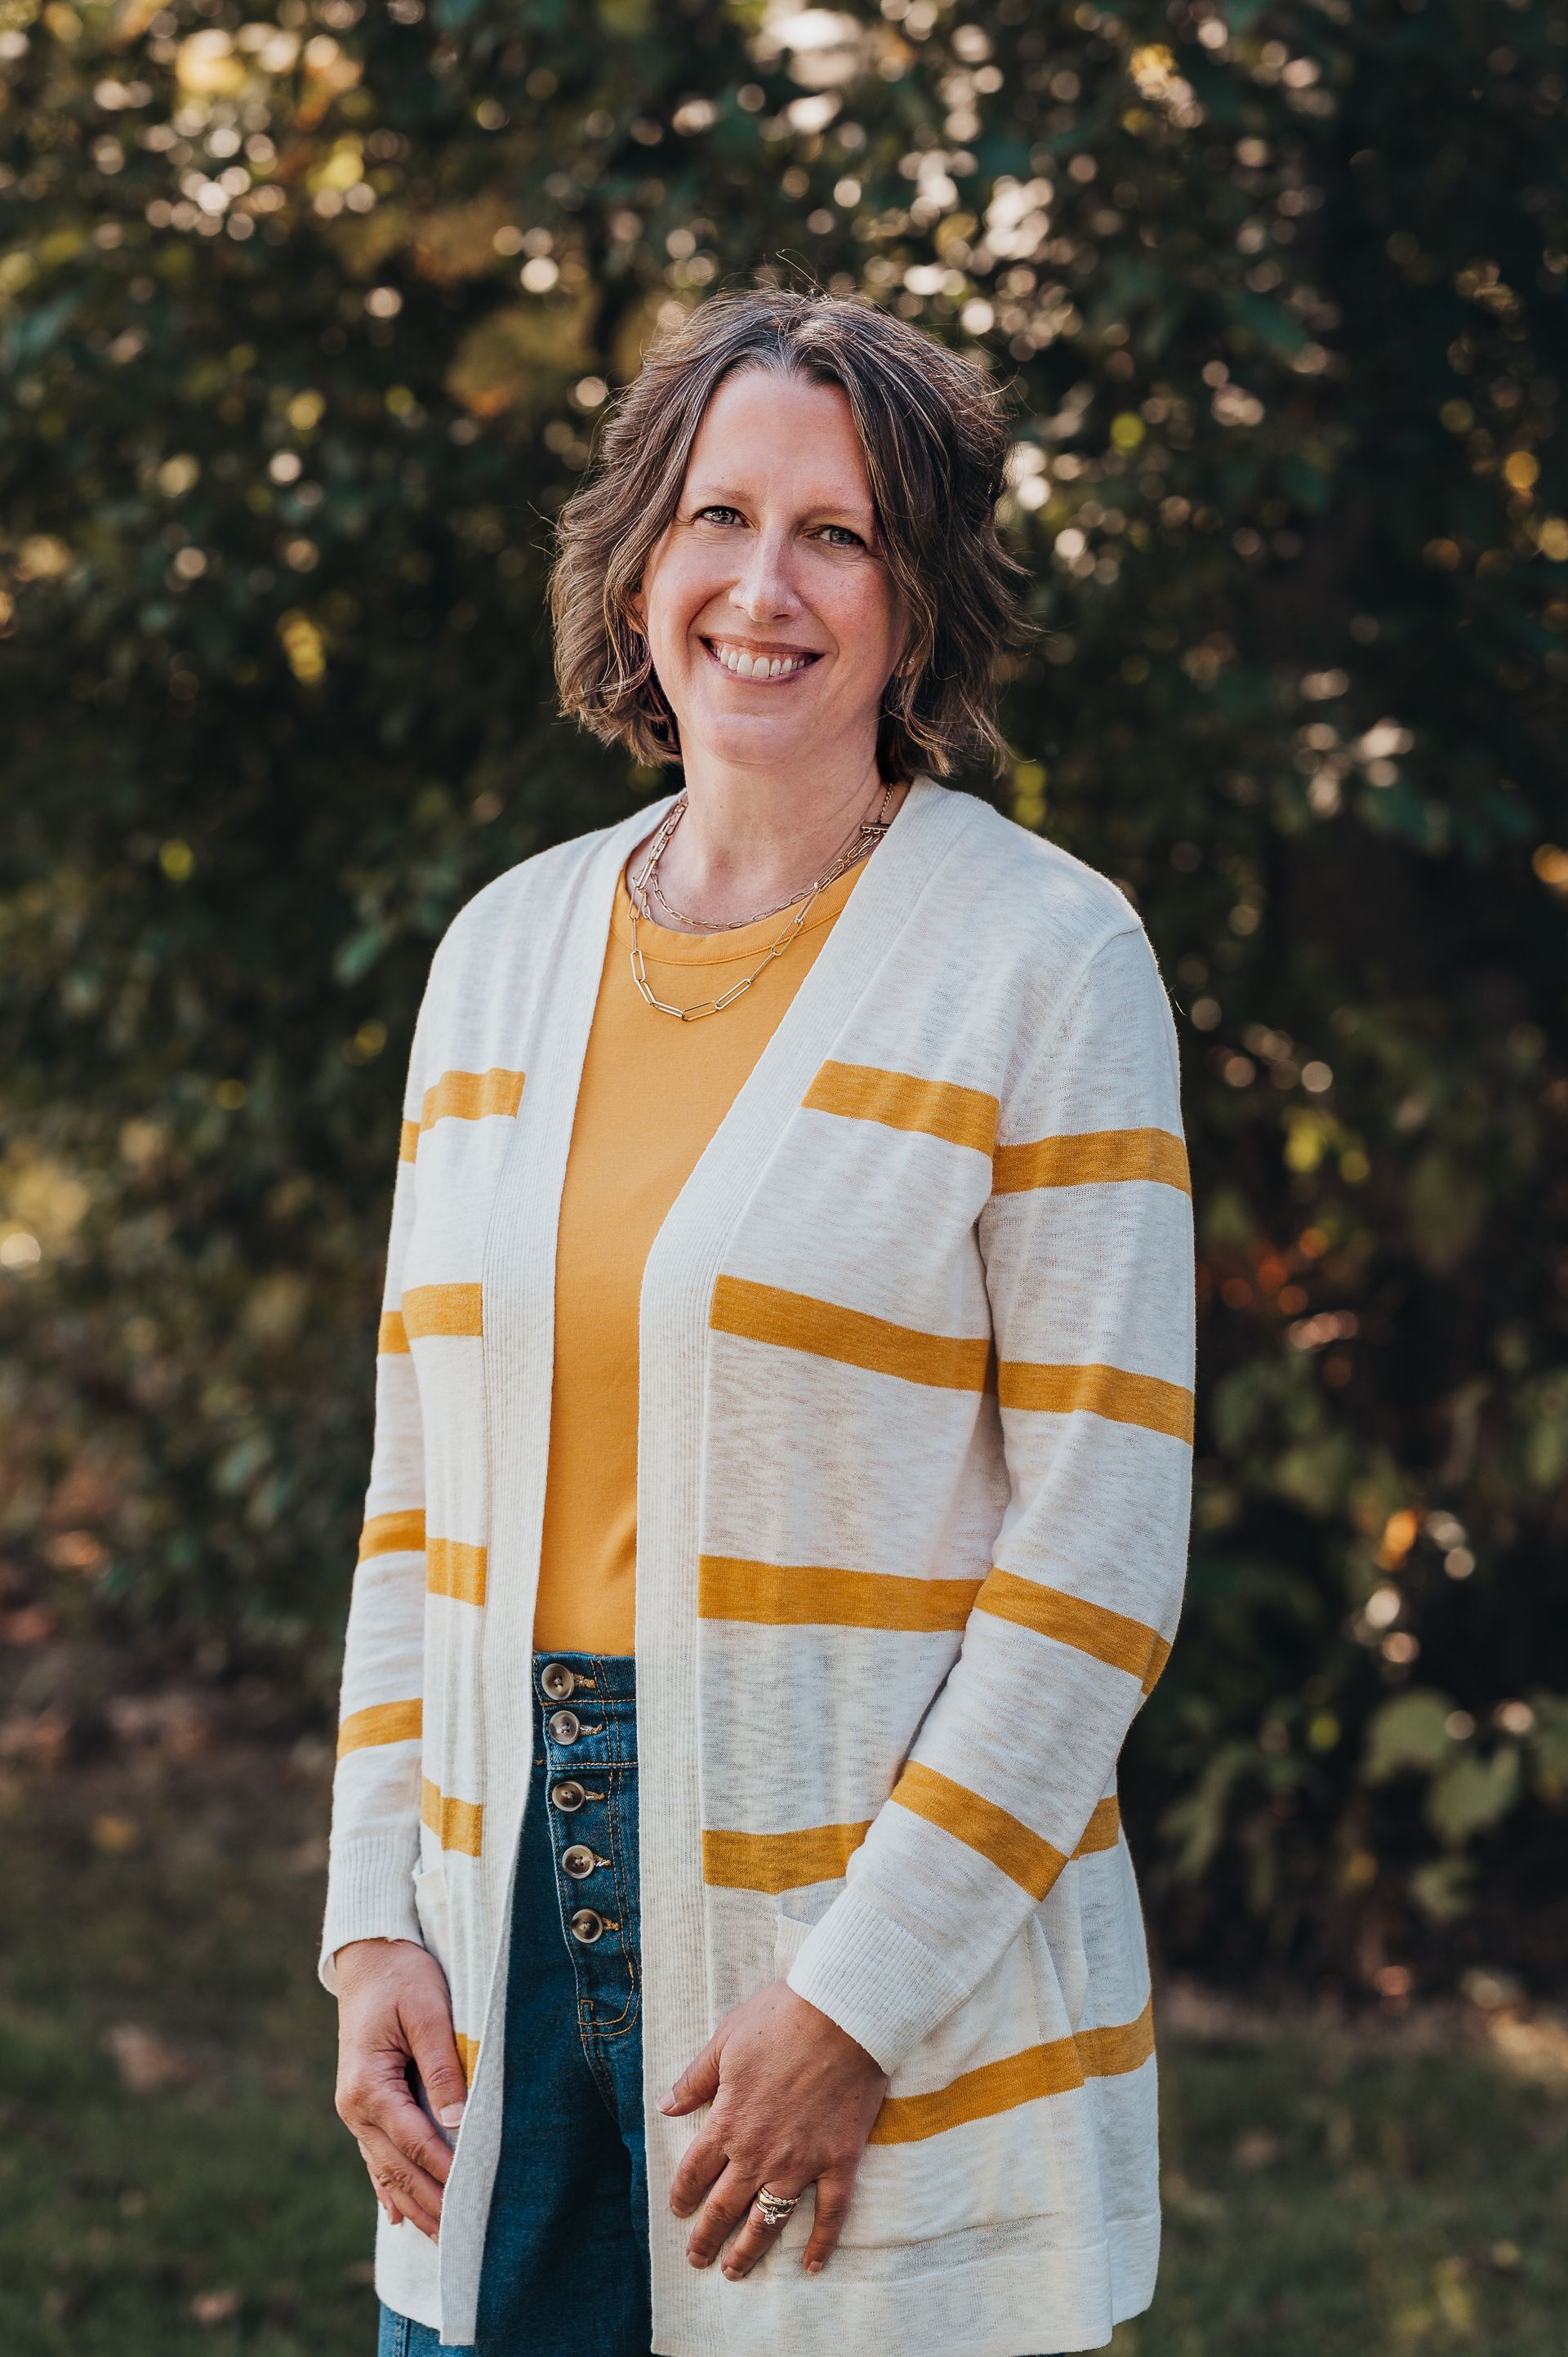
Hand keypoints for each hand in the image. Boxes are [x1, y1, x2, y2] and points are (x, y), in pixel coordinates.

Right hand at [334, 1937, 467, 2240]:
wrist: (369, 1958)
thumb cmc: (402, 1977)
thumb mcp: (427, 2011)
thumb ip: (442, 2065)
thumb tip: (456, 2120)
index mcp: (367, 2085)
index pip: (412, 2139)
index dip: (442, 2169)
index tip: (470, 2195)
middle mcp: (354, 2106)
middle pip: (397, 2166)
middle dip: (430, 2203)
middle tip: (460, 2239)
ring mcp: (354, 2109)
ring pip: (385, 2169)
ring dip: (412, 2204)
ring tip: (439, 2240)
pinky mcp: (363, 2104)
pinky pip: (375, 2156)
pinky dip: (387, 2188)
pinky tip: (396, 2216)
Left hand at [660, 1980, 886, 2278]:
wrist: (843, 2016)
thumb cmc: (781, 2019)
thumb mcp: (725, 2041)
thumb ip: (694, 2080)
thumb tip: (663, 2106)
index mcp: (728, 2122)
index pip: (695, 2172)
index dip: (683, 2195)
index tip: (678, 2211)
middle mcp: (759, 2153)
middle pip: (725, 2206)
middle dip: (706, 2237)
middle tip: (696, 2259)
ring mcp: (801, 2163)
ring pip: (767, 2220)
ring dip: (748, 2250)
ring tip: (733, 2271)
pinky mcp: (839, 2162)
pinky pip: (830, 2214)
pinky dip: (821, 2244)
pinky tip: (811, 2267)